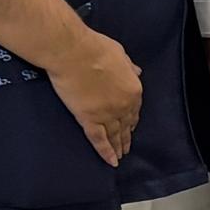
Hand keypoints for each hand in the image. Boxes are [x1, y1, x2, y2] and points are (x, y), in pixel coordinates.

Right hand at [50, 36, 142, 166]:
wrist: (73, 53)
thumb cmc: (95, 48)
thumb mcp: (120, 54)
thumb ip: (129, 66)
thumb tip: (137, 71)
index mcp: (133, 89)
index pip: (135, 109)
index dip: (132, 118)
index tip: (131, 125)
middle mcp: (124, 105)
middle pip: (126, 124)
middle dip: (126, 136)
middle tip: (126, 146)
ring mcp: (107, 114)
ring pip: (114, 135)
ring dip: (118, 146)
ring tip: (120, 156)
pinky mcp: (88, 119)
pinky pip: (99, 140)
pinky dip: (105, 152)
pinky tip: (111, 162)